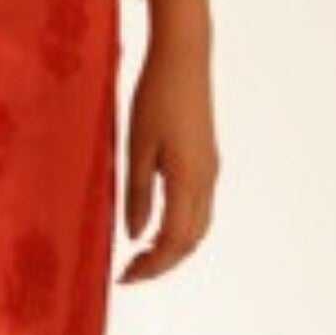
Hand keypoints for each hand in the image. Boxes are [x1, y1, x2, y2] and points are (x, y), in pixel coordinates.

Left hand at [116, 34, 218, 280]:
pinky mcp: (207, 159)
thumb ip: (136, 194)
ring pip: (198, 226)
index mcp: (188, 180)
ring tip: (140, 254)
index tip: (125, 277)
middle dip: (162, 263)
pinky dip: (179, 227)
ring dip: (172, 246)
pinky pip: (198, 207)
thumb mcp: (136, 147)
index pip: (174, 241)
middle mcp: (206, 180)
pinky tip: (155, 223)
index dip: (151, 267)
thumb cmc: (155, 96)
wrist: (184, 57)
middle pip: (191, 240)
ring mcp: (210, 170)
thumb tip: (135, 236)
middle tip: (129, 271)